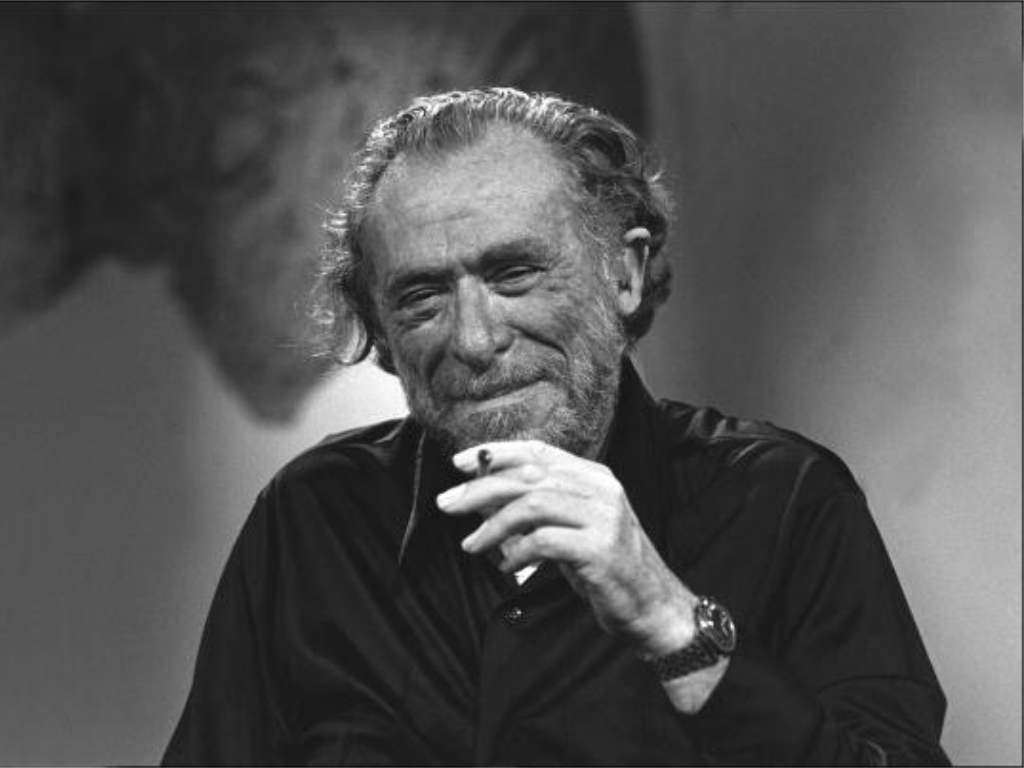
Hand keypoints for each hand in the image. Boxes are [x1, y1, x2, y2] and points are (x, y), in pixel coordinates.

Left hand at [436, 439, 697, 656]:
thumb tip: (479, 496)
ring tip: (471, 544)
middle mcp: (601, 490)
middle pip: (528, 476)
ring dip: (492, 525)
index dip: (495, 454)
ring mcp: (604, 518)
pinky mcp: (601, 550)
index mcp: (594, 477)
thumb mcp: (567, 530)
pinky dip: (517, 552)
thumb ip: (532, 510)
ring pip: (533, 504)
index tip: (460, 463)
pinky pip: (544, 542)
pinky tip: (506, 566)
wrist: (652, 606)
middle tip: (447, 504)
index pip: (538, 452)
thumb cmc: (604, 567)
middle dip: (481, 488)